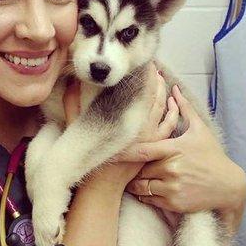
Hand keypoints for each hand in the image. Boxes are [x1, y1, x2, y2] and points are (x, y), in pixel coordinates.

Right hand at [62, 64, 179, 188]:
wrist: (102, 184)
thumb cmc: (88, 155)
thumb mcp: (76, 126)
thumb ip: (73, 102)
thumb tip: (72, 82)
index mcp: (121, 115)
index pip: (136, 88)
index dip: (142, 73)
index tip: (143, 62)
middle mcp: (138, 122)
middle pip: (152, 94)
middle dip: (154, 78)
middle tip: (153, 66)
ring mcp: (149, 134)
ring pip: (162, 107)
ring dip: (164, 92)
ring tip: (162, 79)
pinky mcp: (155, 145)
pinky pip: (169, 125)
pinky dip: (173, 112)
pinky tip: (172, 104)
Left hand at [118, 84, 245, 233]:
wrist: (229, 185)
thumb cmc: (212, 155)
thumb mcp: (200, 130)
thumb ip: (184, 109)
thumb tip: (175, 88)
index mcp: (174, 149)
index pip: (142, 151)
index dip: (124, 152)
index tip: (110, 153)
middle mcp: (171, 168)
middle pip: (140, 168)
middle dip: (136, 168)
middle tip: (131, 167)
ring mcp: (173, 187)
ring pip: (143, 186)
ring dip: (138, 183)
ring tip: (135, 179)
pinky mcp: (175, 203)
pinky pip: (150, 199)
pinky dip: (146, 196)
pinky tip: (149, 190)